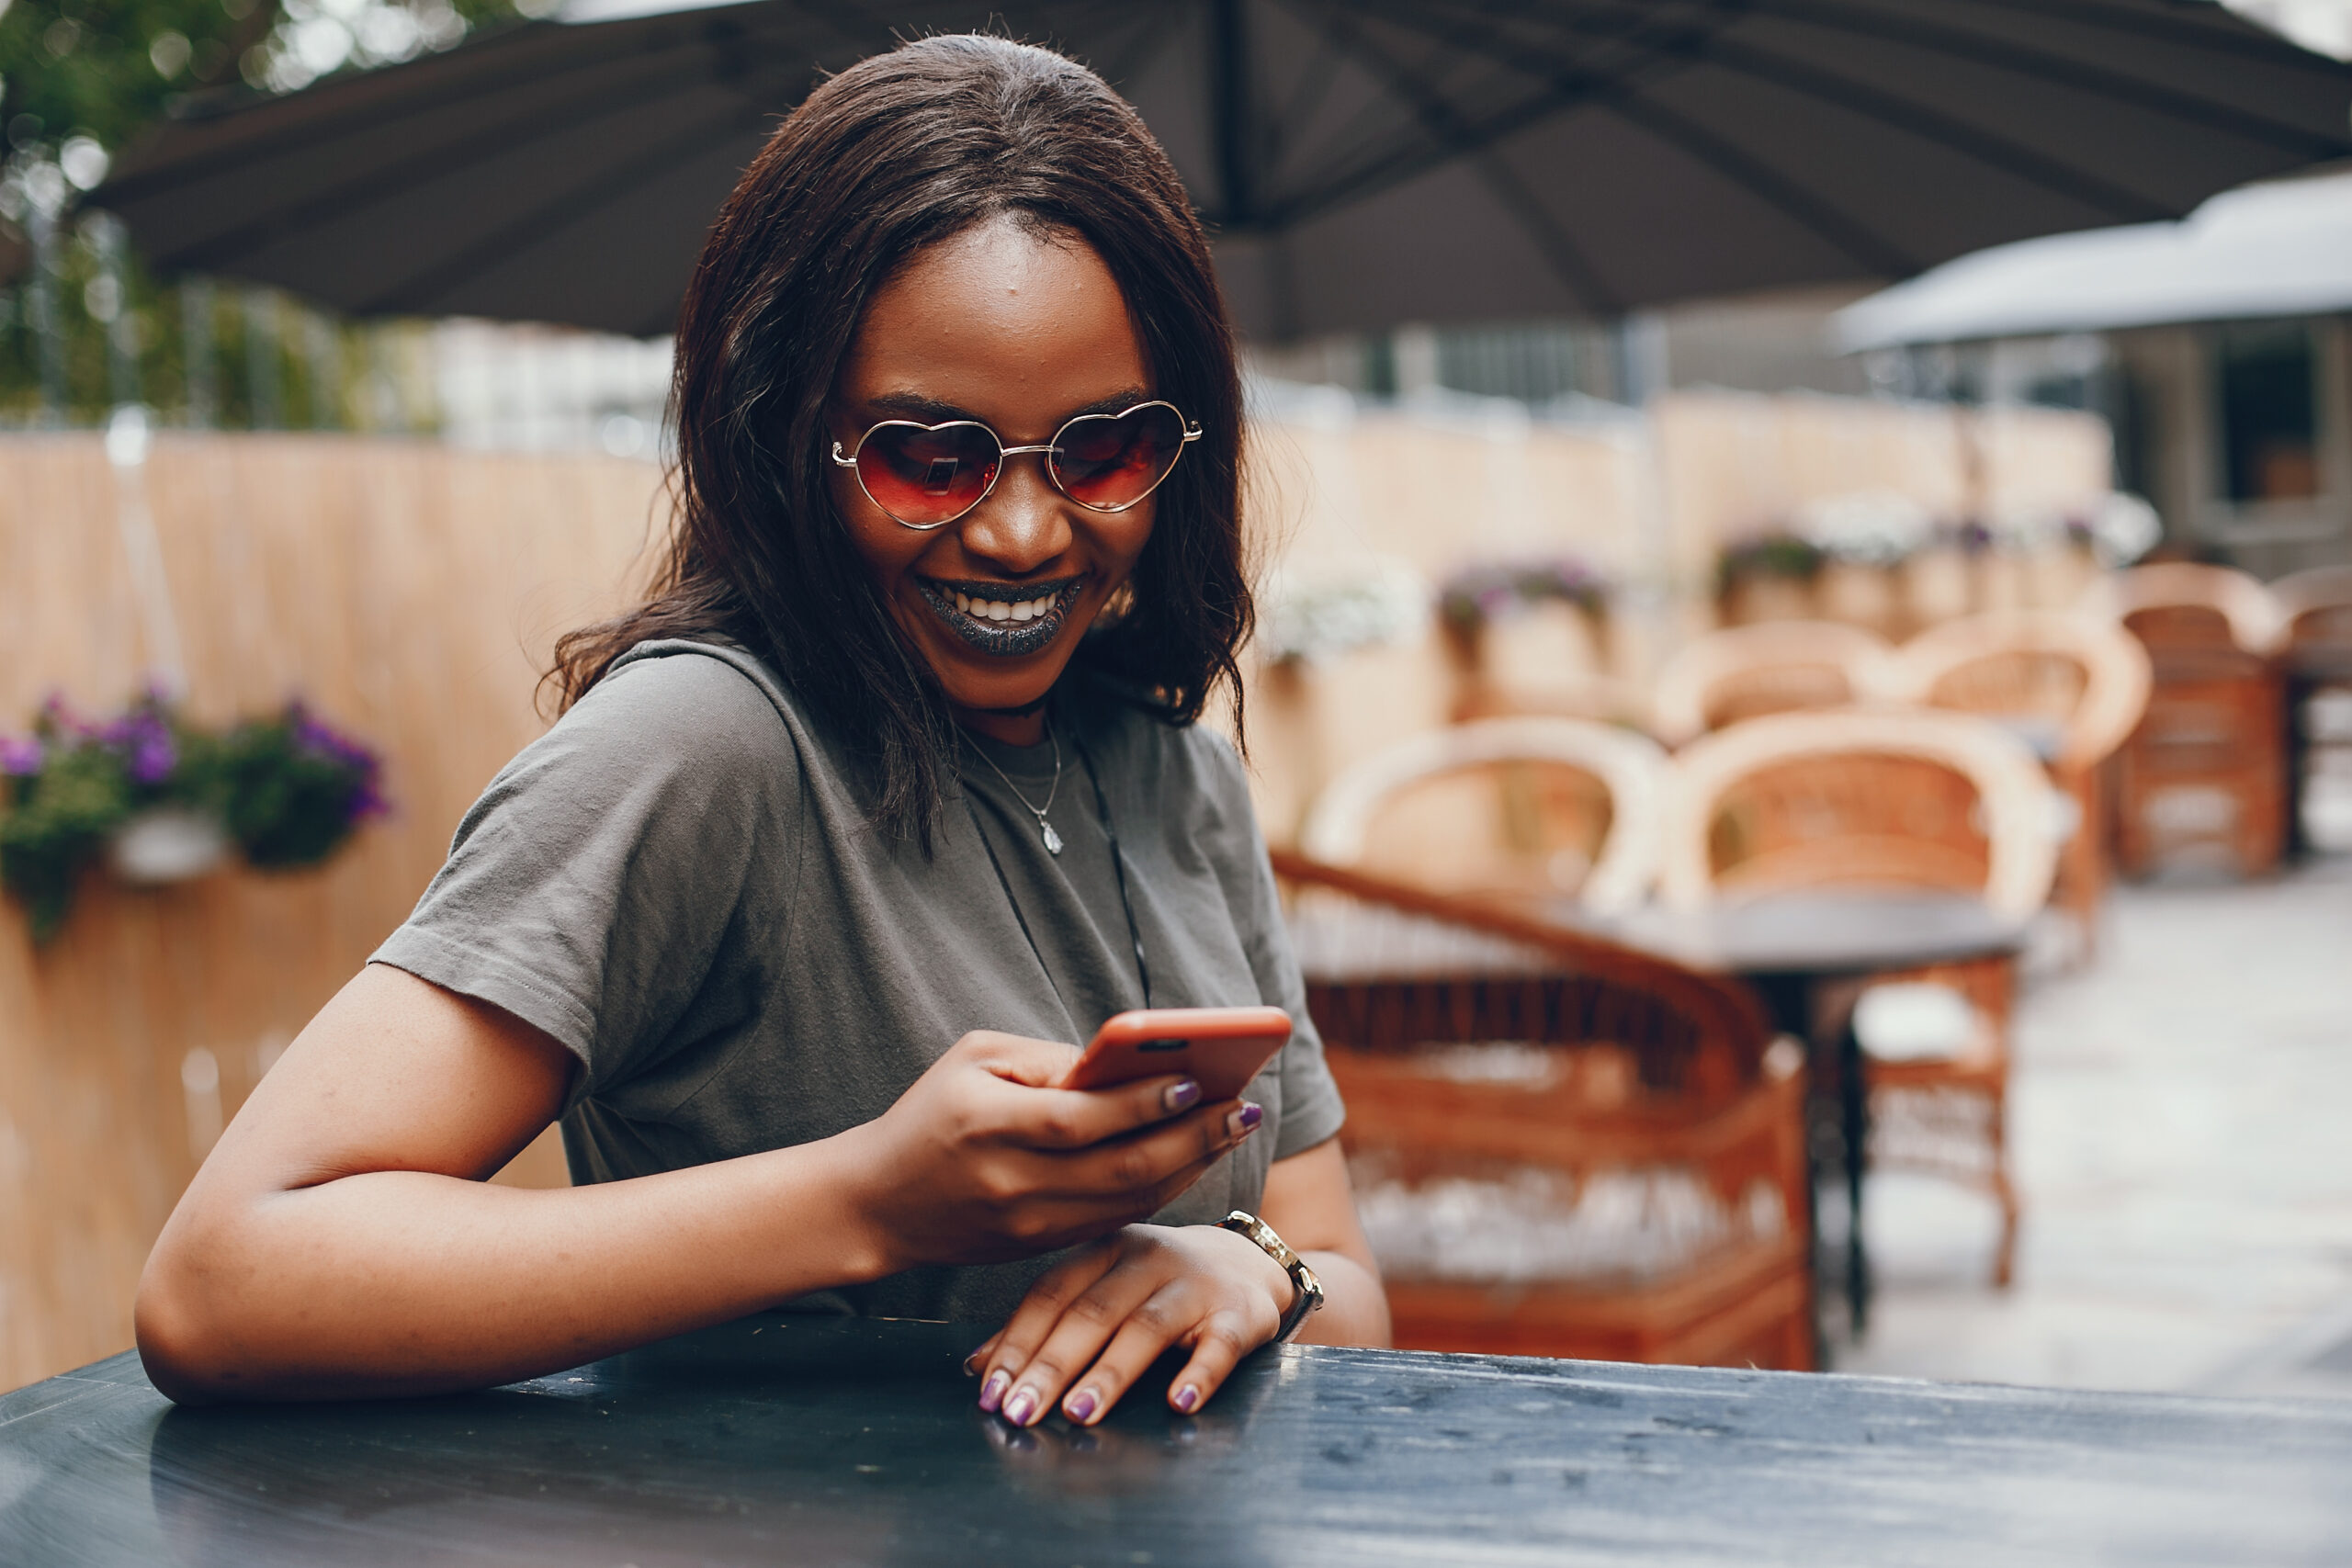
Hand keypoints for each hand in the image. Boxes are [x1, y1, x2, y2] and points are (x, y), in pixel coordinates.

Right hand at [841, 1031, 1260, 1273]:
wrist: (877, 1204)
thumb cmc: (931, 1112)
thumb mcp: (976, 1059)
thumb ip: (1051, 1059)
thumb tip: (1130, 1062)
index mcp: (989, 1122)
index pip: (1084, 1118)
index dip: (1147, 1102)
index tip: (1198, 1080)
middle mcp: (1012, 1180)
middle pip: (1124, 1166)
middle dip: (1194, 1136)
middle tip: (1243, 1106)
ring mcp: (1028, 1224)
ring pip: (1130, 1199)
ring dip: (1191, 1165)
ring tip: (1233, 1128)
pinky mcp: (1039, 1248)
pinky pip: (1116, 1219)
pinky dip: (1161, 1189)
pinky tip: (1192, 1159)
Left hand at [967, 1223, 1294, 1427]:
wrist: (1247, 1265)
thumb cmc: (1156, 1286)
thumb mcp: (1101, 1289)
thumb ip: (1044, 1324)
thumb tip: (975, 1367)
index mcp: (1104, 1249)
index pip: (1051, 1294)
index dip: (1017, 1343)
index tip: (990, 1390)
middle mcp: (1146, 1258)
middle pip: (1091, 1312)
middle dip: (1051, 1366)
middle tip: (1020, 1412)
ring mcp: (1195, 1283)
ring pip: (1146, 1327)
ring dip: (1110, 1373)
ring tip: (1079, 1414)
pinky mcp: (1238, 1313)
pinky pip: (1220, 1343)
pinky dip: (1200, 1373)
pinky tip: (1179, 1402)